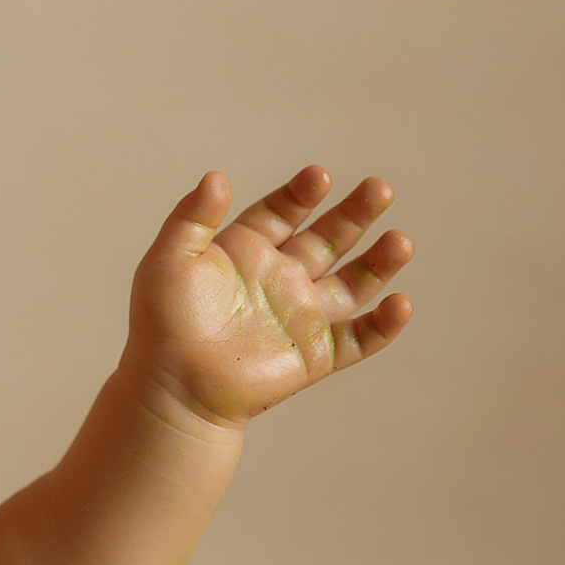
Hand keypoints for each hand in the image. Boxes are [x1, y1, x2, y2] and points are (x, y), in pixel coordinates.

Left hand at [126, 166, 413, 429]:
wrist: (172, 388)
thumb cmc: (163, 324)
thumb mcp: (169, 260)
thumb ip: (192, 217)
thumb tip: (217, 176)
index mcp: (245, 251)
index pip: (283, 212)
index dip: (302, 194)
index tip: (320, 177)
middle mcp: (280, 278)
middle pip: (328, 238)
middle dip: (355, 213)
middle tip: (379, 189)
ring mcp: (301, 316)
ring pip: (352, 283)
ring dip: (379, 263)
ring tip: (401, 242)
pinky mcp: (315, 355)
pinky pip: (358, 339)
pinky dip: (383, 325)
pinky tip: (400, 304)